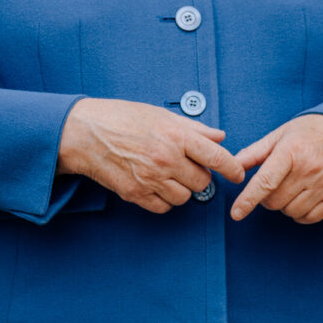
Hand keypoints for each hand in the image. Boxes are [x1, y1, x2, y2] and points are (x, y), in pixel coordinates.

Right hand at [57, 98, 245, 213]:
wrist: (84, 133)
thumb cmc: (120, 118)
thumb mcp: (160, 114)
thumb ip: (193, 128)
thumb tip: (219, 137)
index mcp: (175, 135)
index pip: (215, 157)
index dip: (232, 168)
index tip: (238, 174)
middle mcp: (165, 159)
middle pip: (202, 181)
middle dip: (200, 176)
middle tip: (189, 166)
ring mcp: (150, 179)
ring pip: (185, 197)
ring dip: (183, 189)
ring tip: (170, 175)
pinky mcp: (135, 194)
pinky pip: (163, 207)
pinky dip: (165, 200)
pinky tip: (158, 186)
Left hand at [229, 114, 322, 223]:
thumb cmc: (314, 130)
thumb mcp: (282, 133)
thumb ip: (256, 152)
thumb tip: (234, 166)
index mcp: (292, 151)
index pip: (265, 182)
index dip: (247, 200)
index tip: (236, 213)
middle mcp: (310, 169)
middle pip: (274, 201)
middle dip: (267, 198)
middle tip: (273, 184)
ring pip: (291, 212)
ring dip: (284, 205)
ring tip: (291, 188)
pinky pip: (310, 218)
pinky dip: (301, 213)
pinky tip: (302, 198)